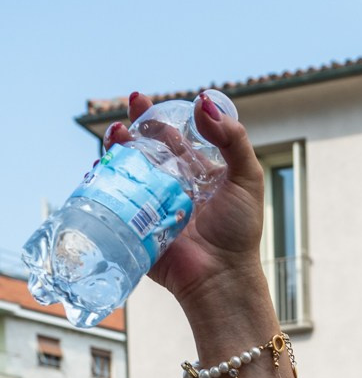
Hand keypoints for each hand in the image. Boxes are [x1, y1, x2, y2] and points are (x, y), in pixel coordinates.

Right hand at [108, 92, 264, 309]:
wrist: (221, 276)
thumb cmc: (238, 231)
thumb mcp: (246, 178)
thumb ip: (233, 140)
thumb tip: (202, 102)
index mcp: (194, 172)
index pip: (169, 136)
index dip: (153, 117)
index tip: (140, 100)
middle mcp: (170, 186)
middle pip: (141, 150)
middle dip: (127, 132)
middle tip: (122, 123)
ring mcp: (150, 205)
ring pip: (124, 172)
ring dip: (113, 153)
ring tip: (114, 141)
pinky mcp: (135, 226)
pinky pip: (113, 201)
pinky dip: (101, 183)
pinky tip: (99, 168)